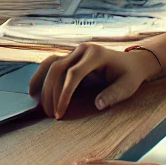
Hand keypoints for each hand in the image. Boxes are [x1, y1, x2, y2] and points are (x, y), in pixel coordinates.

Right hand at [30, 43, 159, 118]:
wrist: (132, 63)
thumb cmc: (130, 76)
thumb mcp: (128, 87)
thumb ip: (114, 95)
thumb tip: (98, 104)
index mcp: (96, 54)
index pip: (73, 74)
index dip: (64, 94)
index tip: (60, 113)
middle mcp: (82, 49)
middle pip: (58, 68)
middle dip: (51, 93)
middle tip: (50, 115)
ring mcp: (75, 51)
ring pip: (50, 64)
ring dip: (42, 84)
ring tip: (39, 105)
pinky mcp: (70, 57)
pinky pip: (50, 64)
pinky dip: (40, 76)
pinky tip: (33, 91)